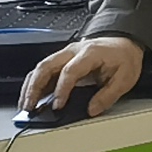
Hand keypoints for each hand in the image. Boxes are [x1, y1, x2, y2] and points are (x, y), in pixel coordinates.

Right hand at [21, 35, 145, 116]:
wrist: (124, 42)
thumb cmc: (123, 57)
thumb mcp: (125, 78)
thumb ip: (108, 95)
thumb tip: (92, 110)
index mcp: (89, 54)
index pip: (70, 71)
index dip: (62, 90)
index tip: (58, 106)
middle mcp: (73, 51)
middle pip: (46, 66)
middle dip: (35, 88)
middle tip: (30, 107)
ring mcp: (65, 54)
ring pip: (41, 67)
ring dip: (30, 86)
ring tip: (26, 105)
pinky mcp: (62, 60)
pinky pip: (44, 70)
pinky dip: (34, 83)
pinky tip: (31, 97)